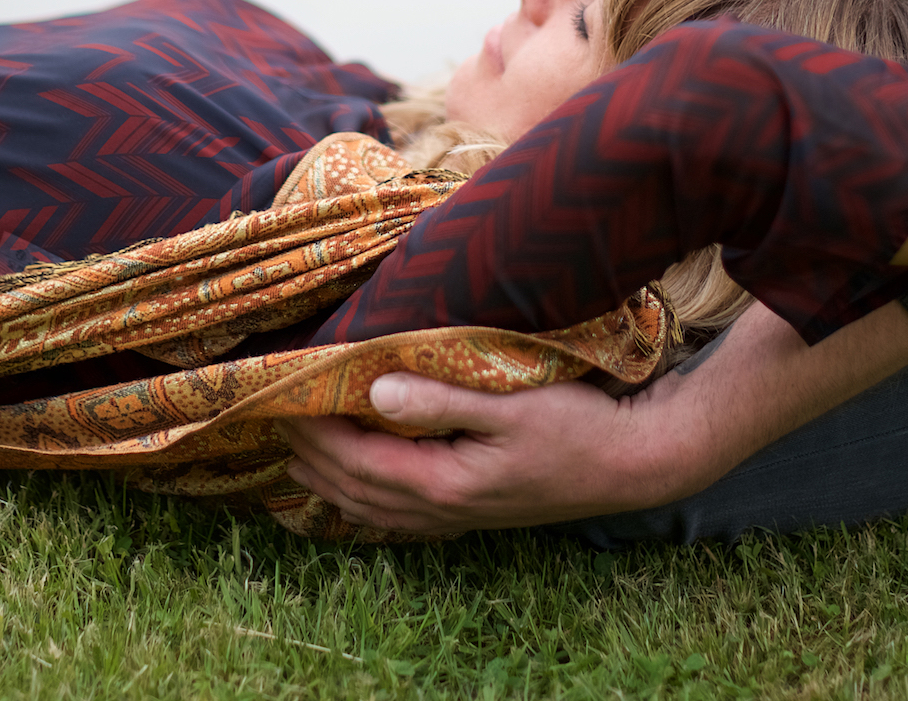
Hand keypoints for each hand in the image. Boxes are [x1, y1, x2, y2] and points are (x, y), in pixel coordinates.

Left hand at [280, 372, 685, 535]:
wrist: (633, 462)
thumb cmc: (578, 425)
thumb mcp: (510, 403)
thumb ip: (441, 398)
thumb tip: (375, 391)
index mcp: (444, 482)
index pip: (356, 462)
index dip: (314, 433)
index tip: (281, 398)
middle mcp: (443, 509)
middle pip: (354, 489)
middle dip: (310, 456)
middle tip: (274, 419)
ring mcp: (459, 515)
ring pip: (374, 508)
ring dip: (331, 481)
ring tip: (298, 453)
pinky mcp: (474, 509)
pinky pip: (401, 513)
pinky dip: (367, 498)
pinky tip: (362, 485)